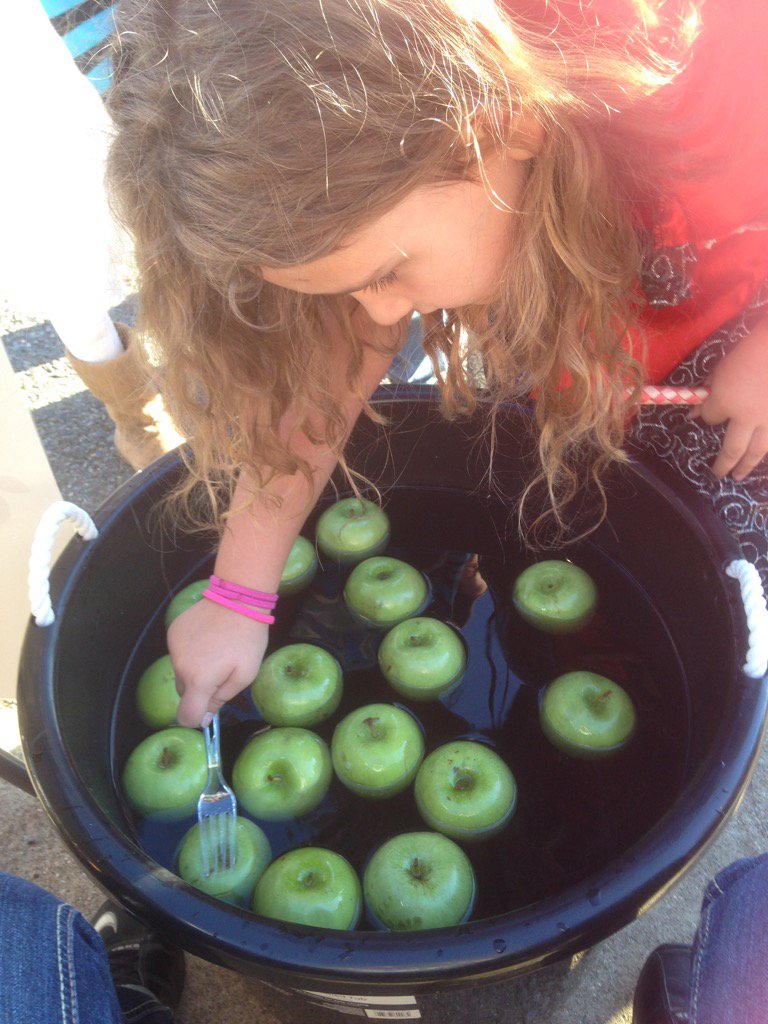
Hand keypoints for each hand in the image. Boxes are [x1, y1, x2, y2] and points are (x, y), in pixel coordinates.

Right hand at [167, 598, 268, 726]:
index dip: (197, 717)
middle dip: (200, 689)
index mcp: (199, 680)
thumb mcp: (244, 675)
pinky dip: (190, 651)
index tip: (209, 708)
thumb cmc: (247, 640)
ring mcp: (173, 648)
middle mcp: (179, 667)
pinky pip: (179, 653)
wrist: (237, 599)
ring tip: (216, 650)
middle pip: (185, 692)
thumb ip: (221, 699)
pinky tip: (207, 638)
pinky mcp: (172, 632)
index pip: (186, 715)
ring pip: (181, 671)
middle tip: (222, 670)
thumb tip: (203, 719)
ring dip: (195, 669)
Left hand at [691, 318, 767, 479]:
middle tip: (717, 475)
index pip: (710, 418)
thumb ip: (709, 388)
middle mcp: (748, 417)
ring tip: (739, 476)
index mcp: (727, 400)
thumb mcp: (723, 366)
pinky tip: (763, 455)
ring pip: (758, 451)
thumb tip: (693, 409)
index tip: (706, 417)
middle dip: (723, 464)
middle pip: (732, 449)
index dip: (706, 417)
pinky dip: (766, 449)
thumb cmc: (751, 350)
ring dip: (747, 466)